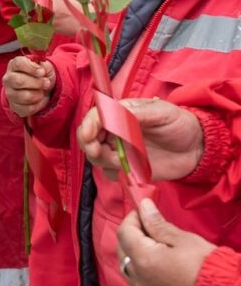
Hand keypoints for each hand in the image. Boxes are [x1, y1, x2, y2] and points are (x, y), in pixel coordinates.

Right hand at [3, 55, 55, 117]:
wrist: (41, 91)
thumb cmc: (40, 76)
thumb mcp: (45, 67)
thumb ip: (44, 66)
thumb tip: (42, 69)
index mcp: (14, 65)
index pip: (18, 64)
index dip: (31, 68)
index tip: (42, 72)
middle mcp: (8, 79)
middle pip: (19, 81)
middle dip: (37, 83)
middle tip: (47, 83)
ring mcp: (10, 93)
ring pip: (25, 96)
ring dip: (39, 94)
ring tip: (42, 91)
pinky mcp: (14, 106)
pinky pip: (29, 108)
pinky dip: (38, 104)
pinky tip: (38, 100)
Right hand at [78, 99, 203, 181]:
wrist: (197, 148)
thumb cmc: (179, 124)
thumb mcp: (161, 112)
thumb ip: (137, 112)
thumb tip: (115, 111)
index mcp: (119, 113)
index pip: (95, 117)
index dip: (88, 126)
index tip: (89, 136)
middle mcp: (115, 131)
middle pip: (88, 138)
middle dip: (89, 145)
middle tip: (98, 152)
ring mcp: (120, 150)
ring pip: (96, 157)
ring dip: (104, 160)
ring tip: (123, 161)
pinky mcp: (127, 168)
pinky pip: (111, 173)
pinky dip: (115, 173)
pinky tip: (130, 171)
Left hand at [116, 197, 214, 285]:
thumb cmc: (204, 265)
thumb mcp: (182, 239)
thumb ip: (157, 223)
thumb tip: (143, 206)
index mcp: (143, 260)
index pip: (124, 232)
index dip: (132, 218)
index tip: (145, 211)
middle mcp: (137, 277)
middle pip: (122, 248)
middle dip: (131, 233)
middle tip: (150, 225)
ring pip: (126, 265)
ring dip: (133, 250)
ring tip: (153, 242)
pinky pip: (135, 279)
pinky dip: (138, 266)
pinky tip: (153, 259)